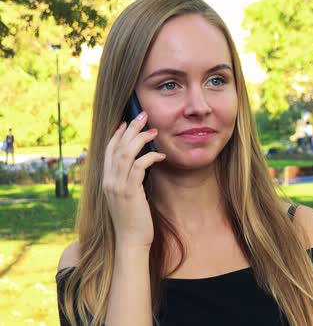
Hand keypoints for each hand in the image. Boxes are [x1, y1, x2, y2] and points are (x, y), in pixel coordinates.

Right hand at [102, 112, 165, 248]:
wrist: (130, 241)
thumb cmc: (133, 220)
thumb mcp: (128, 197)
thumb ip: (129, 181)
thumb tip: (140, 167)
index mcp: (106, 180)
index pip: (108, 151)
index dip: (117, 135)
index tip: (126, 122)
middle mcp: (108, 180)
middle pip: (116, 147)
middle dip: (130, 129)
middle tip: (142, 115)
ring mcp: (117, 186)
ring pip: (126, 153)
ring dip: (140, 138)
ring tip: (153, 130)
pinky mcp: (129, 192)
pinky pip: (139, 167)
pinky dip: (150, 157)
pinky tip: (161, 155)